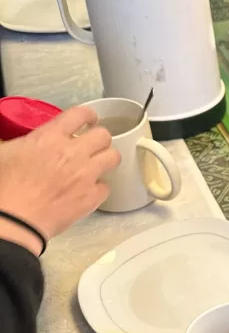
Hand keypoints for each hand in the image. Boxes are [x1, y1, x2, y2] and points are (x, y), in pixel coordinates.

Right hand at [0, 106, 119, 253]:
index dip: (88, 116)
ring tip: (99, 164)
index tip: (89, 120)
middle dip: (99, 139)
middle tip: (94, 145)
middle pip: (103, 135)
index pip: (80, 114)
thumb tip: (31, 144)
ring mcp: (86, 175)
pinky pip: (107, 187)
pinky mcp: (91, 197)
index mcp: (51, 136)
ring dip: (107, 159)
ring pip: (113, 157)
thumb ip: (28, 142)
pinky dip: (100, 188)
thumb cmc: (5, 185)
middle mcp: (74, 152)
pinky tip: (90, 190)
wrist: (14, 218)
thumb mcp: (7, 151)